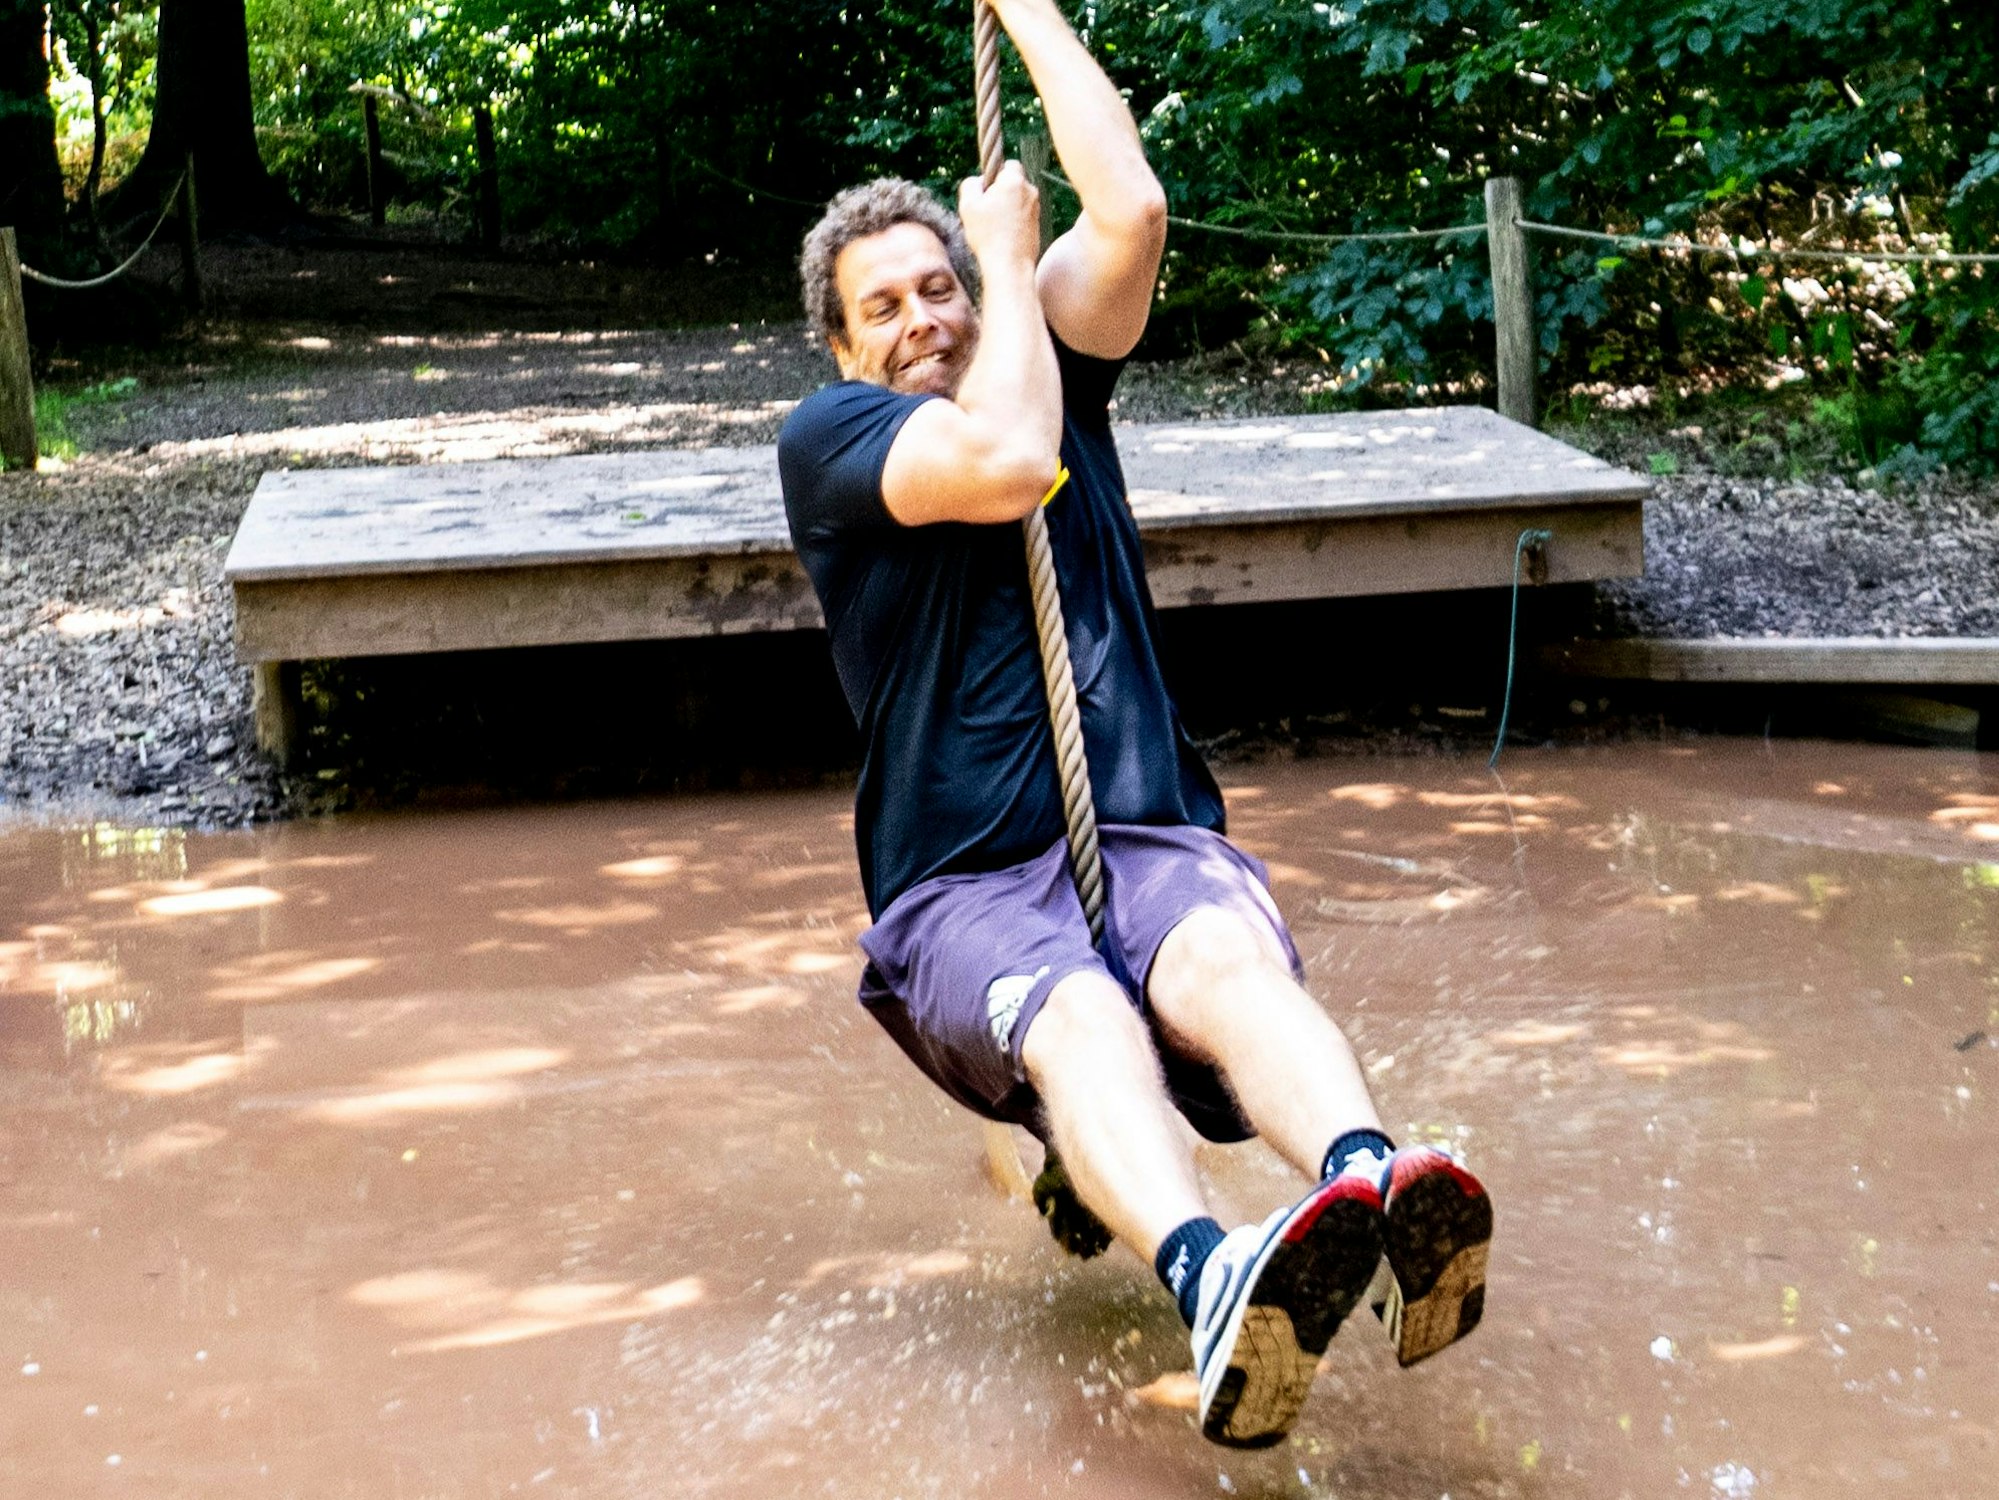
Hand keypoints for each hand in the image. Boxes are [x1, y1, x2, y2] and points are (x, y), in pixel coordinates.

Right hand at [957, 161, 1042, 275]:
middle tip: (987, 211)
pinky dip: (1014, 221)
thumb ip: (970, 185)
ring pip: (1019, 200)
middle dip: (1002, 192)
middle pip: (1014, 183)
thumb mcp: (968, 206)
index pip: (1009, 165)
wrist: (1010, 265)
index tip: (987, 191)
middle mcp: (1031, 191)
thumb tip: (978, 181)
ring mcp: (1037, 209)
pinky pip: (1023, 216)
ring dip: (1008, 207)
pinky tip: (1003, 236)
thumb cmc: (988, 235)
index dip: (996, 175)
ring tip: (994, 227)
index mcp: (1014, 181)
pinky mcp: (1038, 225)